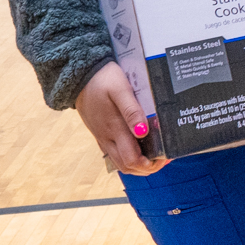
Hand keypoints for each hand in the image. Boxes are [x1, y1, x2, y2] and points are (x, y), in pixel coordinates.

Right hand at [75, 60, 167, 174]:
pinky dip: (129, 156)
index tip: (165, 156)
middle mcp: (107, 138)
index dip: (150, 165)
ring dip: (138, 164)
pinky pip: (114, 153)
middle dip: (147, 168)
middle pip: (128, 166)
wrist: (79, 76)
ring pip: (121, 162)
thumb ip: (132, 111)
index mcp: (114, 129)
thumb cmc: (103, 79)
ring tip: (155, 153)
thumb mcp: (120, 90)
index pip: (132, 160)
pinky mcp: (100, 134)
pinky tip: (140, 145)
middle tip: (164, 157)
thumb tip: (143, 131)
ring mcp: (102, 137)